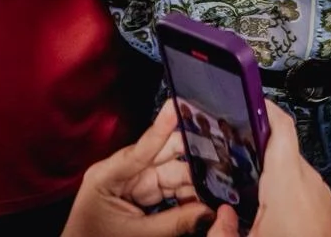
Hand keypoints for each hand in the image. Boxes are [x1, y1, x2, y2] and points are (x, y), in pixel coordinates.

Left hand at [61, 100, 212, 236]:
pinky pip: (173, 187)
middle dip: (194, 154)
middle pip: (164, 156)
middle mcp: (122, 173)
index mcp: (107, 177)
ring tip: (221, 181)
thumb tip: (210, 212)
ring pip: (174, 172)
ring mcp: (134, 183)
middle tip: (224, 151)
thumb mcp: (134, 236)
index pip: (140, 149)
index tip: (177, 106)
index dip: (162, 128)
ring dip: (196, 178)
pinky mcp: (144, 195)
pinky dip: (190, 192)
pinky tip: (206, 195)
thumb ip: (174, 223)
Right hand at [207, 101, 330, 236]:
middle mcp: (309, 183)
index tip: (249, 98)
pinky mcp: (328, 207)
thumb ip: (221, 231)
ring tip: (249, 191)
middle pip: (280, 152)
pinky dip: (287, 196)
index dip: (264, 108)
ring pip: (292, 173)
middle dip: (257, 153)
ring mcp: (322, 194)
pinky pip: (304, 191)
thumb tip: (219, 220)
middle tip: (234, 156)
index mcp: (287, 184)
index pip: (280, 127)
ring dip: (272, 178)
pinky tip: (274, 216)